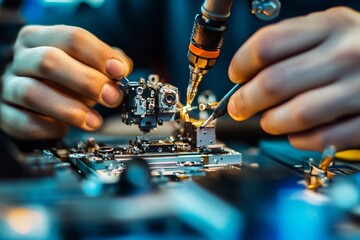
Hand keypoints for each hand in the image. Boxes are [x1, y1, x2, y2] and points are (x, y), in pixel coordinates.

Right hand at [1, 25, 132, 139]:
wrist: (35, 98)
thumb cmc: (65, 78)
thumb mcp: (86, 63)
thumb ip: (107, 62)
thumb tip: (122, 68)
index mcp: (42, 38)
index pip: (71, 38)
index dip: (99, 55)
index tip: (119, 72)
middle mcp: (21, 58)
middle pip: (49, 61)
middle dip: (87, 81)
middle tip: (112, 98)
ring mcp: (9, 86)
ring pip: (32, 93)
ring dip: (70, 110)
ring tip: (95, 121)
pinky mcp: (5, 113)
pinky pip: (23, 122)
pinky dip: (48, 127)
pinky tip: (64, 129)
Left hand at [228, 7, 359, 150]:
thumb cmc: (354, 50)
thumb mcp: (327, 32)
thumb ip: (289, 46)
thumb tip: (244, 78)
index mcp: (330, 26)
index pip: (267, 45)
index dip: (241, 65)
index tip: (235, 77)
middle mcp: (346, 54)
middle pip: (274, 82)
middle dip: (245, 101)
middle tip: (238, 108)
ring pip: (295, 114)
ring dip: (271, 122)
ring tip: (268, 120)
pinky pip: (321, 138)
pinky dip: (298, 140)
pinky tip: (295, 133)